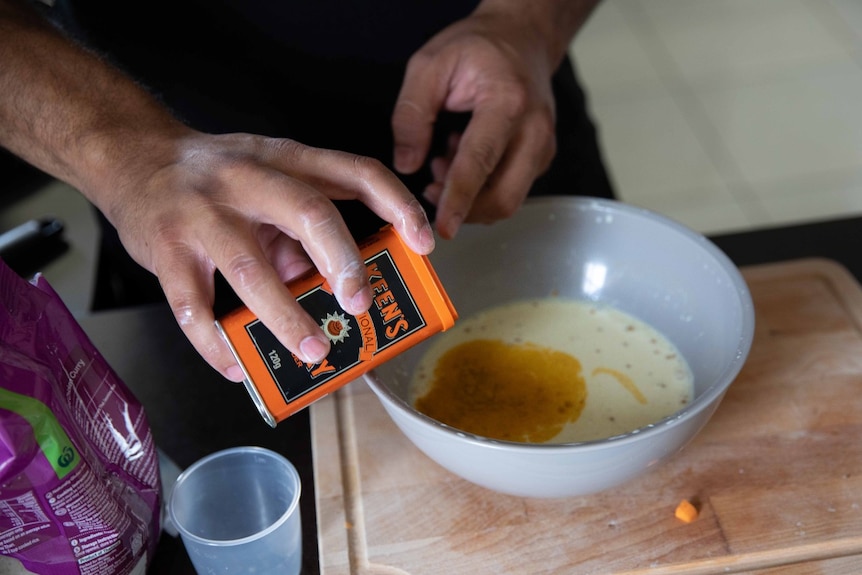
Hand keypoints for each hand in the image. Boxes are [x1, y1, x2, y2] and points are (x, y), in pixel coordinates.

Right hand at [105, 131, 434, 380]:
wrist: (133, 157)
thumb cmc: (216, 178)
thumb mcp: (268, 182)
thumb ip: (304, 230)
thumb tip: (336, 288)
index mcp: (287, 161)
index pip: (357, 171)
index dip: (398, 204)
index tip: (426, 243)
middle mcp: (249, 179)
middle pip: (308, 212)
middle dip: (344, 262)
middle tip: (361, 306)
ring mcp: (203, 213)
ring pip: (250, 268)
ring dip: (286, 316)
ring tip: (312, 351)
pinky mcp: (165, 249)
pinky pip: (192, 305)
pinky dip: (217, 343)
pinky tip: (238, 365)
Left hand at [391, 3, 562, 238]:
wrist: (522, 38)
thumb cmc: (478, 49)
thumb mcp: (429, 65)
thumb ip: (412, 115)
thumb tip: (407, 164)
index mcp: (507, 101)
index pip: (480, 162)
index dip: (459, 199)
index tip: (442, 226)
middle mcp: (534, 129)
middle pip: (504, 196)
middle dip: (464, 210)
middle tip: (430, 191)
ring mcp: (542, 147)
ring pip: (508, 200)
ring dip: (470, 198)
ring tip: (444, 160)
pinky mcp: (540, 159)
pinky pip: (511, 190)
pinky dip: (482, 188)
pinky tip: (463, 158)